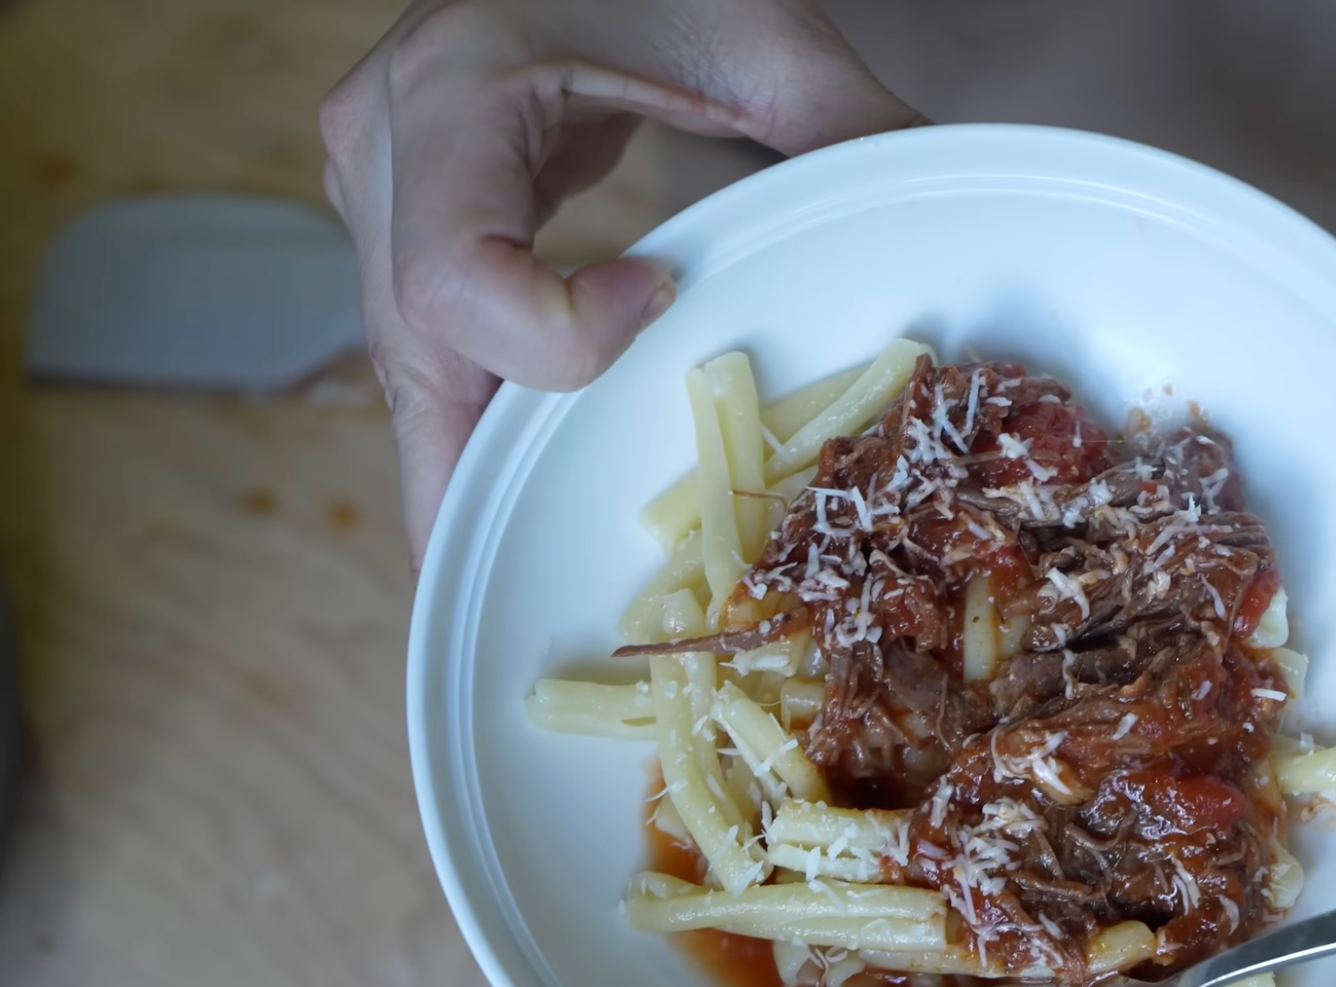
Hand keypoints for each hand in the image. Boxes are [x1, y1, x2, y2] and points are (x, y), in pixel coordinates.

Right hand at [321, 0, 920, 562]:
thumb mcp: (758, 28)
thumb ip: (848, 127)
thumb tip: (958, 230)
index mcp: (455, 88)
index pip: (453, 275)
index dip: (551, 338)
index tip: (660, 299)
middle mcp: (386, 144)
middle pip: (413, 351)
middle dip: (469, 483)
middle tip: (533, 582)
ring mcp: (376, 180)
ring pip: (402, 364)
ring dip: (461, 468)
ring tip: (510, 573)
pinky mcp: (395, 209)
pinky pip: (422, 337)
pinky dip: (476, 410)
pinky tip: (508, 493)